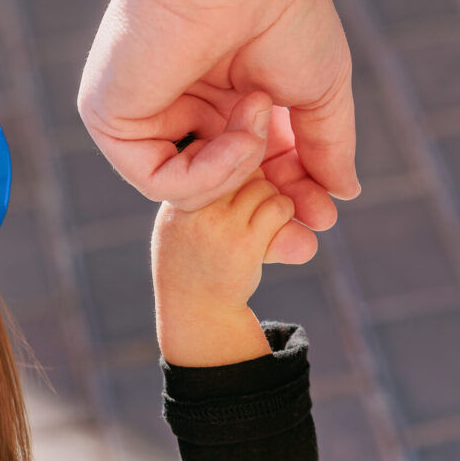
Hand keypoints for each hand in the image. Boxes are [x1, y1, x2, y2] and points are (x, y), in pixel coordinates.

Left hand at [78, 0, 358, 264]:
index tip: (322, 221)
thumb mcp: (316, 90)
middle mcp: (177, 106)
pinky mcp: (109, 117)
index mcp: (218, 94)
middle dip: (263, 211)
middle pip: (215, 187)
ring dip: (241, 172)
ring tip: (266, 121)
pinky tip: (242, 130)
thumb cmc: (277, 6)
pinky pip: (159, 181)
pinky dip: (209, 171)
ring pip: (189, 191)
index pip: (246, 167)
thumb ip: (324, 145)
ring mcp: (140, 114)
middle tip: (305, 237)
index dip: (283, 197)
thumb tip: (343, 194)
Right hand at [151, 171, 294, 364]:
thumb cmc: (188, 260)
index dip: (230, 165)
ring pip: (264, 185)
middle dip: (252, 179)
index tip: (234, 184)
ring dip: (271, 197)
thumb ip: (197, 188)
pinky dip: (284, 213)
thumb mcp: (176, 220)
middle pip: (240, 166)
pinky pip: (279, 208)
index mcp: (176, 197)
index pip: (212, 156)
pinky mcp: (245, 244)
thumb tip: (231, 149)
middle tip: (250, 201)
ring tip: (260, 217)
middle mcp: (194, 207)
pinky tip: (274, 227)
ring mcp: (219, 225)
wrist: (196, 311)